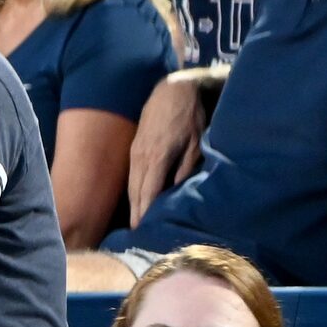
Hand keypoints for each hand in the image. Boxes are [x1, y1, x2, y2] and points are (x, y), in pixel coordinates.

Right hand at [126, 74, 211, 223]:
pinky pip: (132, 174)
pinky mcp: (135, 147)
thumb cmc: (188, 116)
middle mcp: (141, 157)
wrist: (171, 90)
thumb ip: (185, 167)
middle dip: (135, 213)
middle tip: (136, 235)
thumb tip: (176, 189)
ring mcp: (135, 152)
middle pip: (135, 191)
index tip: (143, 230)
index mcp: (157, 158)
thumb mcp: (195, 142)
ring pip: (131, 183)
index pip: (147, 192)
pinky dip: (133, 190)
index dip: (144, 212)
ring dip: (132, 204)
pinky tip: (136, 200)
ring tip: (134, 223)